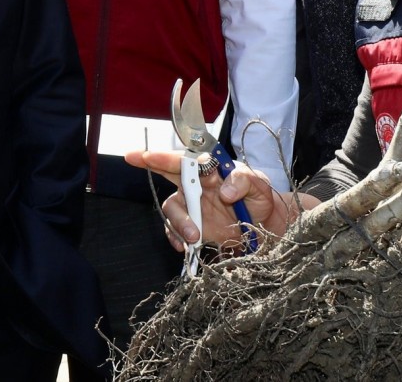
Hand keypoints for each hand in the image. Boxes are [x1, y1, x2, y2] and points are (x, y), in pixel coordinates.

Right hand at [124, 149, 290, 252]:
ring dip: (179, 222)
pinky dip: (176, 238)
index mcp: (211, 169)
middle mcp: (196, 184)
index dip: (163, 155)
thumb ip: (243, 181)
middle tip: (136, 161)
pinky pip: (175, 230)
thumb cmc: (260, 197)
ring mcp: (192, 205)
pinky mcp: (193, 226)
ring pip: (172, 208)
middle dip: (150, 165)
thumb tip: (225, 191)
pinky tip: (185, 246)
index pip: (186, 158)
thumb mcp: (259, 184)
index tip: (146, 155)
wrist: (265, 226)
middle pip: (168, 173)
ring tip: (194, 236)